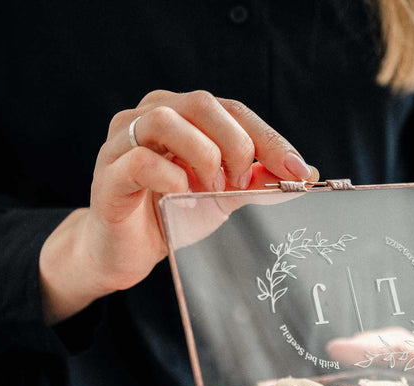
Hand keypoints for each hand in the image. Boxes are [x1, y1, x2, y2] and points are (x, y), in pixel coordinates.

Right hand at [39, 90, 317, 322]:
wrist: (125, 253)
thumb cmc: (169, 216)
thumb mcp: (223, 198)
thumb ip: (257, 182)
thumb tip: (306, 172)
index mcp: (180, 115)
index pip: (231, 109)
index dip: (268, 138)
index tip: (298, 172)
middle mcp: (147, 116)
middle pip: (200, 103)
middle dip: (235, 143)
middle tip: (242, 184)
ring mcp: (121, 142)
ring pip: (164, 120)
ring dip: (202, 156)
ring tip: (211, 190)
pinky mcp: (107, 175)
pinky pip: (140, 161)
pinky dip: (171, 178)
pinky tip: (182, 197)